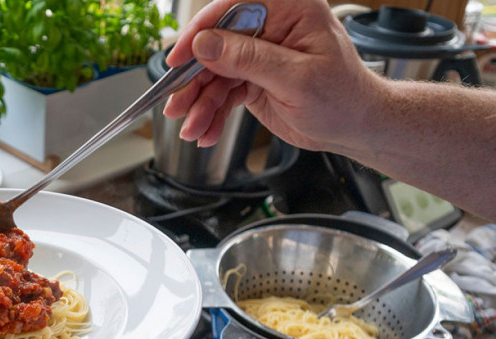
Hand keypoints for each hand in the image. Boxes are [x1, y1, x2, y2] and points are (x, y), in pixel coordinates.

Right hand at [163, 0, 382, 153]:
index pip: (233, 8)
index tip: (179, 57)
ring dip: (200, 104)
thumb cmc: (344, 98)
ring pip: (214, 74)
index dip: (201, 31)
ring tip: (192, 129)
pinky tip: (206, 131)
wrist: (356, 128)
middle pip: (215, 45)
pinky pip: (222, 93)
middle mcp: (271, 27)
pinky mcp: (253, 79)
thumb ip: (249, 59)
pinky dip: (212, 114)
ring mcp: (259, 55)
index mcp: (289, 9)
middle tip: (177, 105)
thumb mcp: (296, 79)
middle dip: (194, 80)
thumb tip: (207, 44)